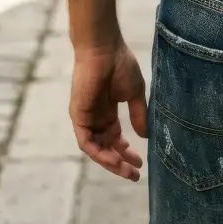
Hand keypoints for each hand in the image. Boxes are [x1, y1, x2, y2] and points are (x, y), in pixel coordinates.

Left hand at [70, 42, 147, 179]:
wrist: (104, 49)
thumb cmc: (120, 64)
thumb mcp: (134, 93)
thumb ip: (138, 114)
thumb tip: (144, 136)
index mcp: (108, 111)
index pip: (115, 138)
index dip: (126, 151)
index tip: (140, 162)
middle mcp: (96, 117)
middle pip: (106, 147)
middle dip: (120, 161)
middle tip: (134, 174)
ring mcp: (86, 117)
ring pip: (96, 148)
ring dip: (110, 162)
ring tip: (126, 171)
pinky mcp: (78, 116)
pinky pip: (86, 142)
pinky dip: (98, 153)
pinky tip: (113, 159)